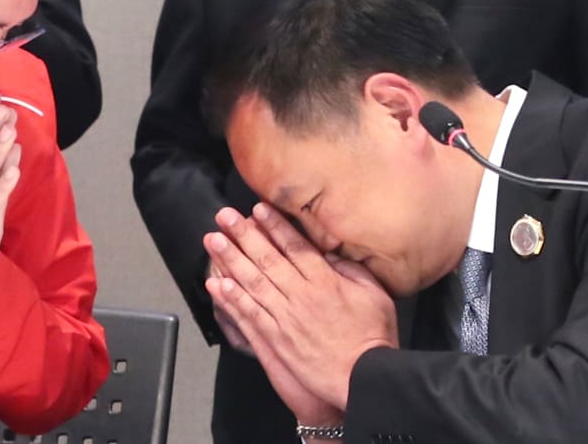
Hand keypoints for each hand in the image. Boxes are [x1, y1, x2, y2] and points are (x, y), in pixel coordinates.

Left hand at [204, 204, 397, 410]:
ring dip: (229, 260)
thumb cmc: (372, 337)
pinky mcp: (276, 339)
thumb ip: (351, 270)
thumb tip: (329, 253)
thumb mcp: (374, 294)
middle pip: (266, 258)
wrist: (362, 377)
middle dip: (242, 234)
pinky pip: (248, 315)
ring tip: (213, 242)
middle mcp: (300, 295)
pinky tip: (216, 284)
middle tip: (223, 217)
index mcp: (325, 281)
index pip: (294, 246)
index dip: (273, 225)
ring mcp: (285, 317)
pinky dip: (230, 299)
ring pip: (251, 282)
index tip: (256, 209)